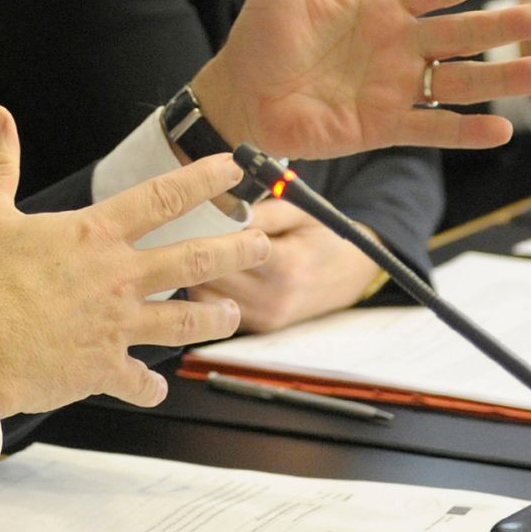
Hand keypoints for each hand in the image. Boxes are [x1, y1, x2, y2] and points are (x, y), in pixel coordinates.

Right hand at [0, 106, 270, 415]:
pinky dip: (149, 386)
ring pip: (182, 322)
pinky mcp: (104, 368)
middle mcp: (118, 279)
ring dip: (213, 318)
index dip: (202, 180)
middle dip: (234, 250)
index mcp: (95, 238)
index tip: (233, 168)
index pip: (161, 198)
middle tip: (261, 244)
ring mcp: (117, 326)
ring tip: (234, 316)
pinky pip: (137, 381)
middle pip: (192, 261)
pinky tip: (156, 388)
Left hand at [192, 0, 530, 159]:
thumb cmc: (262, 36)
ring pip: (459, 82)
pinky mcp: (384, 126)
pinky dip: (465, 132)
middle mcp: (397, 43)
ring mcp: (395, 85)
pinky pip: (432, 127)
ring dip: (502, 78)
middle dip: (501, 27)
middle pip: (460, 33)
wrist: (242, 95)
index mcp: (379, 3)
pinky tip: (501, 129)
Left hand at [193, 197, 378, 332]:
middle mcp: (275, 297)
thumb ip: (264, 211)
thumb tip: (226, 205)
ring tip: (186, 249)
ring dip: (192, 274)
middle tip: (179, 230)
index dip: (208, 231)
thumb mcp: (301, 212)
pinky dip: (205, 289)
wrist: (351, 273)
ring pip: (206, 297)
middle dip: (192, 253)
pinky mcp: (259, 326)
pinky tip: (201, 270)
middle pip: (212, 277)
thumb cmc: (322, 237)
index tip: (193, 214)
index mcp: (287, 265)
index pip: (231, 251)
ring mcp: (267, 316)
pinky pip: (216, 309)